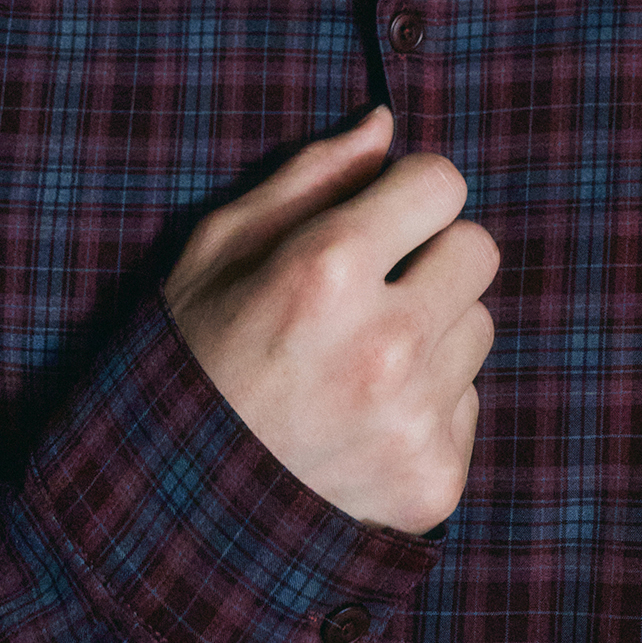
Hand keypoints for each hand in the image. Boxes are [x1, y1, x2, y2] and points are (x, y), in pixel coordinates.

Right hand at [163, 107, 497, 533]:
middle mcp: (383, 345)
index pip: (443, 183)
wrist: (164, 517)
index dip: (408, 195)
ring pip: (476, 327)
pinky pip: (467, 403)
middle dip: (430, 258)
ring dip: (431, 333)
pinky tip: (359, 424)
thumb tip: (386, 125)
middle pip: (477, 250)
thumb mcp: (216, 253)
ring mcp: (413, 419)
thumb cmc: (189, 361)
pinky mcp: (432, 480)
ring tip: (353, 366)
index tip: (378, 220)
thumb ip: (308, 178)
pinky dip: (427, 407)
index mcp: (326, 272)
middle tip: (369, 294)